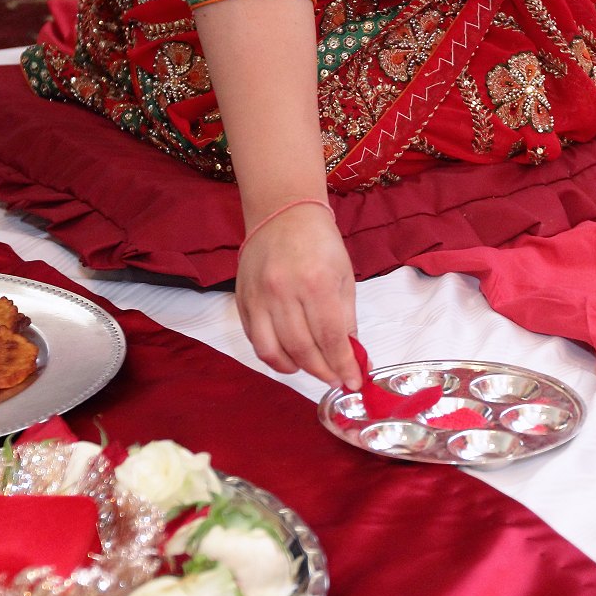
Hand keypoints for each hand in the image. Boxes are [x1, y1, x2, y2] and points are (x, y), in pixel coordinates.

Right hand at [235, 203, 362, 388]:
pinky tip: (289, 357)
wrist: (283, 214)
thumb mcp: (344, 277)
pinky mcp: (242, 300)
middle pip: (302, 349)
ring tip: (311, 369)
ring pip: (273, 351)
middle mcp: (283, 291)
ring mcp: (259, 296)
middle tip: (336, 380)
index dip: (343, 365)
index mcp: (316, 282)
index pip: (330, 338)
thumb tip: (352, 357)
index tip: (353, 382)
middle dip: (322, 372)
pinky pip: (255, 339)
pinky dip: (272, 356)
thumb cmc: (320, 243)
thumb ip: (347, 319)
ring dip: (295, 369)